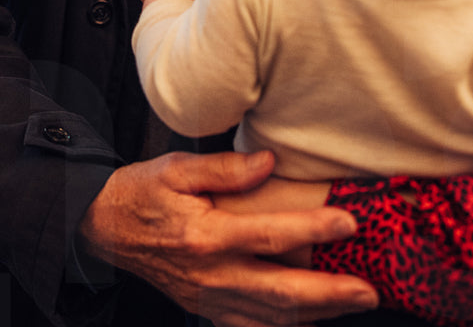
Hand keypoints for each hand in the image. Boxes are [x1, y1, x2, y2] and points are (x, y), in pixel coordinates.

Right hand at [77, 151, 378, 326]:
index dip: (313, 230)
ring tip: (354, 305)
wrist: (104, 228)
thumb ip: (224, 168)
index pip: (270, 235)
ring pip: (272, 317)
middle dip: (330, 294)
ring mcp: (209, 298)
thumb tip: (268, 162)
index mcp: (206, 235)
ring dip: (317, 314)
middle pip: (281, 291)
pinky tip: (311, 321)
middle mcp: (211, 275)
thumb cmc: (142, 193)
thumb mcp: (176, 168)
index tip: (349, 223)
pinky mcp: (206, 309)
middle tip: (369, 291)